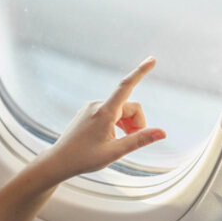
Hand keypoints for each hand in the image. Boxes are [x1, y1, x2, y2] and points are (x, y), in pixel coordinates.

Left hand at [39, 57, 166, 178]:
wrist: (59, 161)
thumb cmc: (84, 158)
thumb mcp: (115, 151)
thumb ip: (139, 140)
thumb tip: (163, 132)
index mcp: (104, 112)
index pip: (126, 87)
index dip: (140, 72)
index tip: (152, 59)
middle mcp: (97, 105)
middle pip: (130, 107)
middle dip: (136, 123)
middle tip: (131, 141)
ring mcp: (91, 108)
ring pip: (121, 111)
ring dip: (127, 124)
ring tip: (120, 142)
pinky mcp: (88, 112)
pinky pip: (111, 113)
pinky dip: (118, 124)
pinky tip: (113, 138)